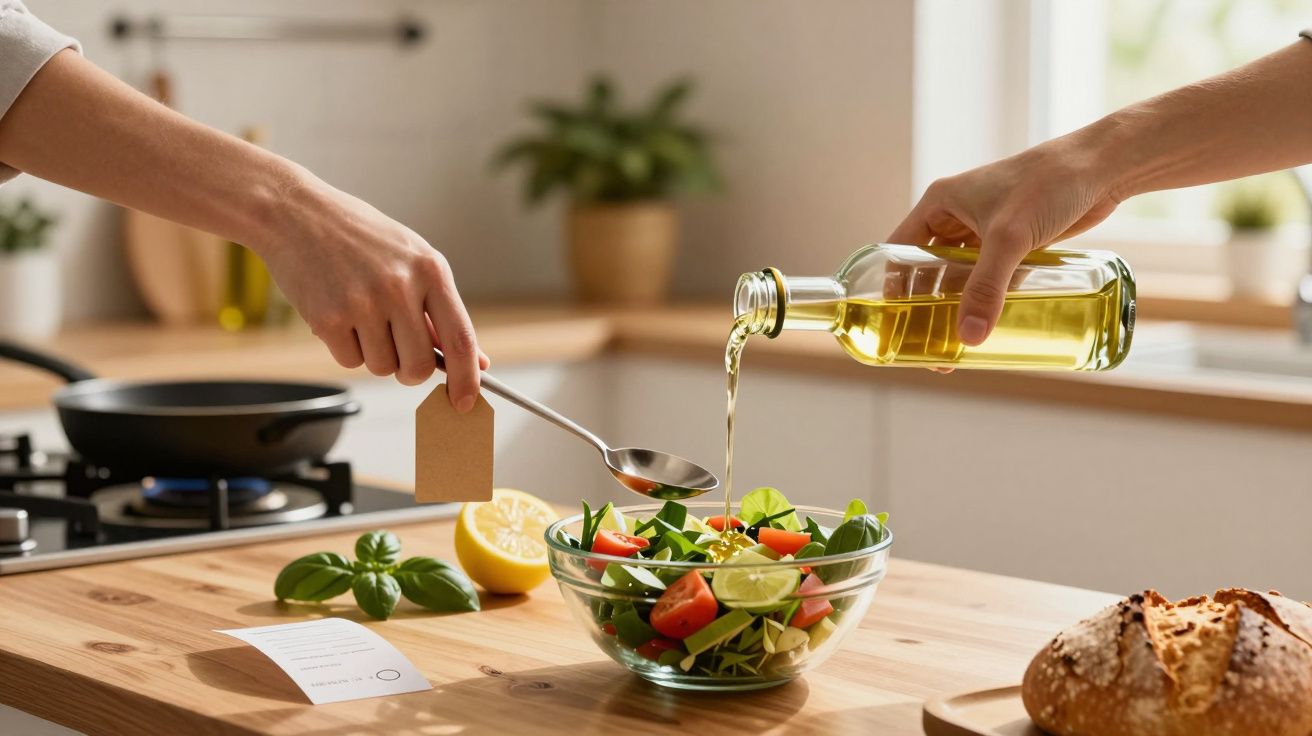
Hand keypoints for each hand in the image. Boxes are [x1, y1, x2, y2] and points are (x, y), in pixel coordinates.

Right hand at [256, 173, 488, 410]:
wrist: (295, 213)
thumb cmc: (360, 238)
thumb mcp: (412, 259)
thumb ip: (442, 311)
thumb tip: (477, 361)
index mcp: (431, 270)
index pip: (460, 339)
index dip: (467, 379)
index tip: (465, 403)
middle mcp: (400, 287)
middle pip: (418, 366)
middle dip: (410, 370)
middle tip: (397, 350)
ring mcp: (363, 303)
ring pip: (382, 367)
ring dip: (374, 354)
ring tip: (360, 315)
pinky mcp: (328, 317)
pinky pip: (349, 361)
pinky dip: (345, 348)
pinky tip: (338, 313)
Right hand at [887, 136, 1120, 345]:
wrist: (1102, 167)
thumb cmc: (1048, 183)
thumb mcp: (1009, 237)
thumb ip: (987, 287)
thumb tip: (970, 336)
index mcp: (939, 204)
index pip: (899, 251)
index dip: (892, 287)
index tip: (891, 323)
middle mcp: (957, 217)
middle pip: (928, 270)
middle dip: (925, 306)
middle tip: (926, 345)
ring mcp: (986, 231)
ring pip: (960, 277)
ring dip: (956, 307)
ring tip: (953, 345)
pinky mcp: (1014, 242)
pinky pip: (991, 278)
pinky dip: (987, 300)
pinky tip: (987, 326)